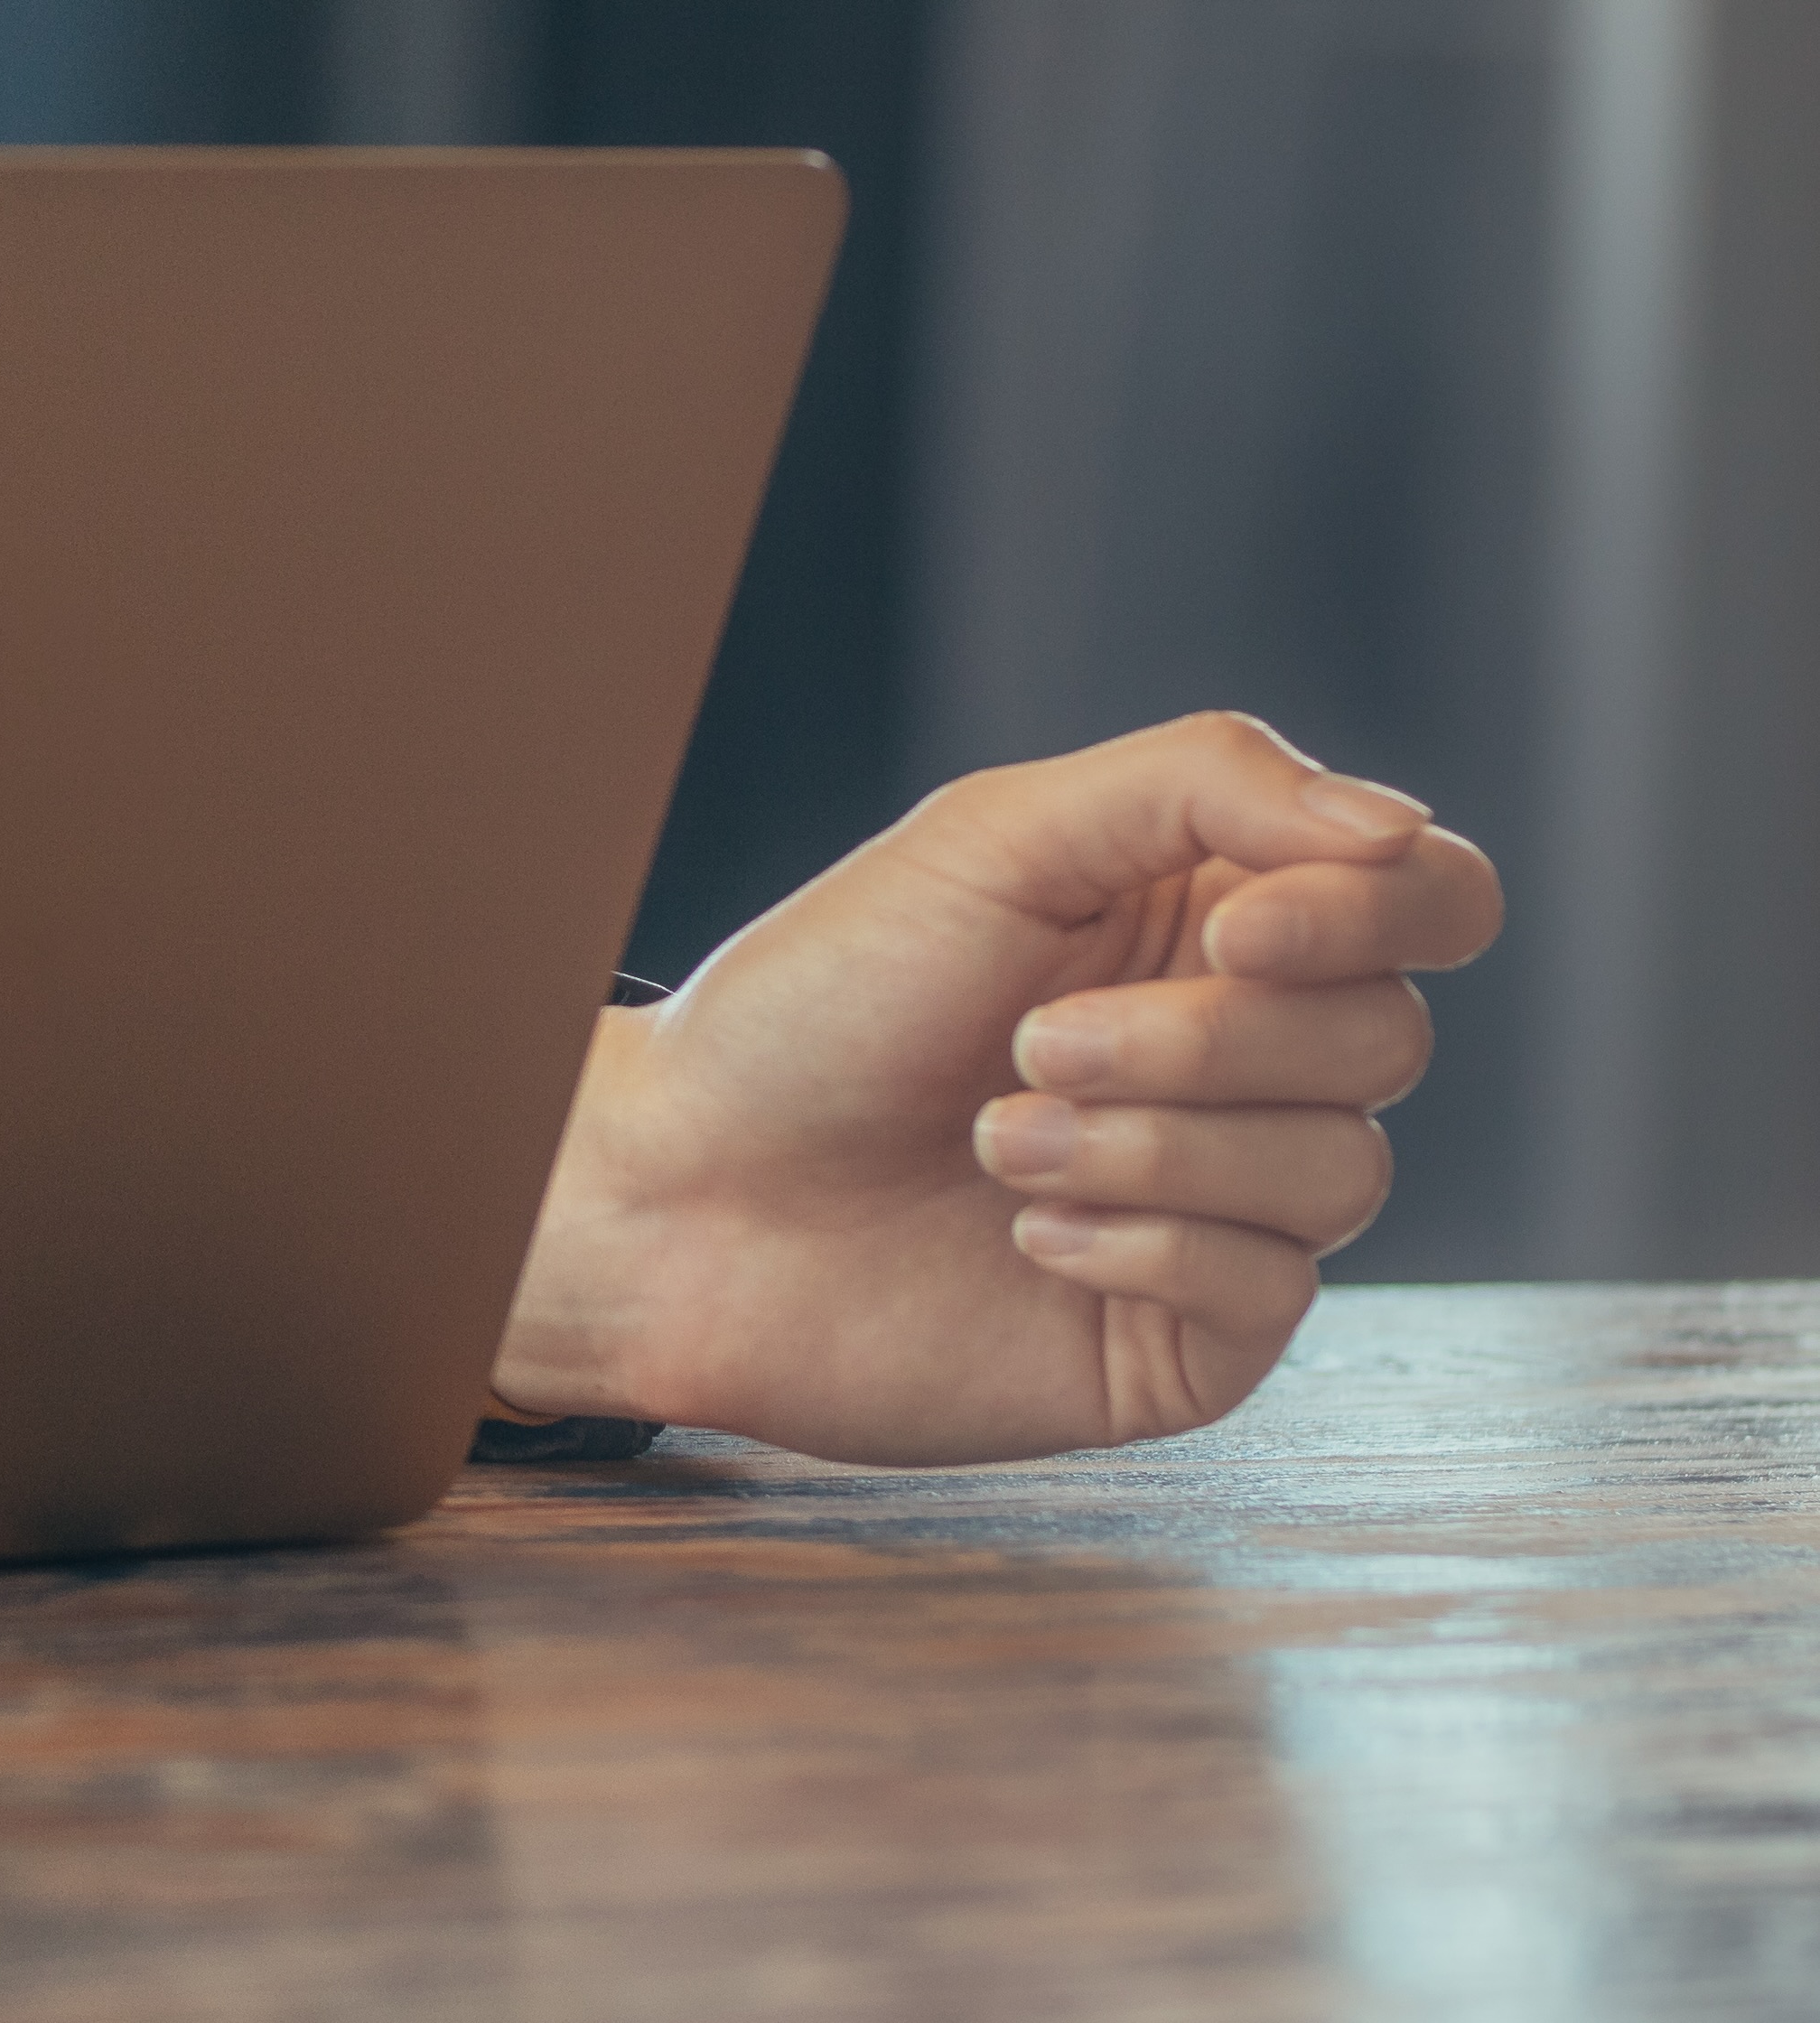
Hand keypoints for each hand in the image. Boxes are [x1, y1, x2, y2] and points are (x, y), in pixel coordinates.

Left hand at [492, 712, 1501, 1463]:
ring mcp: (1232, 1202)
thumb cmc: (822, 1000)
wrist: (688, 1189)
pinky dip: (1141, 1243)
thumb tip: (1400, 830)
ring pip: (1343, 1167)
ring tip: (994, 1135)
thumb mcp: (996, 839)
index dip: (1378, 913)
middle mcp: (1247, 1061)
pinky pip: (1274, 1286)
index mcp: (1214, 922)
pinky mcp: (1195, 1333)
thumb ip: (1203, 786)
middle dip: (1203, 1041)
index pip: (1431, 898)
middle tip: (1028, 1042)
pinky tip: (1025, 1233)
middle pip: (1388, 1036)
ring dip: (1151, 1145)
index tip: (1234, 933)